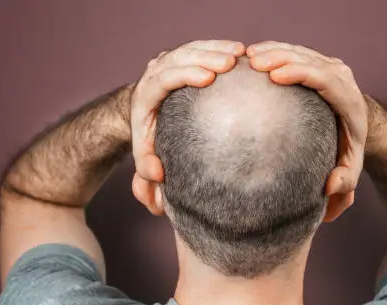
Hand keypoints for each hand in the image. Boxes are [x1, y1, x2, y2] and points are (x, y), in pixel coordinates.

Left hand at [130, 40, 244, 214]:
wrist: (145, 114)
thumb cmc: (150, 139)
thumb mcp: (145, 158)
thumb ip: (146, 171)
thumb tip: (157, 174)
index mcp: (146, 95)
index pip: (164, 78)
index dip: (185, 74)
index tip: (208, 77)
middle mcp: (155, 72)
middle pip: (179, 57)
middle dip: (206, 56)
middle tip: (231, 62)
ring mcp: (169, 61)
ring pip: (192, 48)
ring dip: (217, 48)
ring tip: (241, 54)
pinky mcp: (182, 56)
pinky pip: (201, 47)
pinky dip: (220, 47)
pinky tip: (241, 52)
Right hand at [247, 41, 367, 205]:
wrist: (359, 126)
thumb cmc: (347, 150)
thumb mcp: (349, 170)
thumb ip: (344, 183)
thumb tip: (329, 186)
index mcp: (349, 102)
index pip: (325, 81)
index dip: (301, 74)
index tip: (275, 75)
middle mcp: (342, 79)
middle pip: (311, 61)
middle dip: (281, 57)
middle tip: (253, 62)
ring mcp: (331, 67)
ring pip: (301, 52)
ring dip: (274, 50)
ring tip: (247, 55)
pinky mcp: (320, 62)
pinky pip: (296, 51)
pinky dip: (275, 49)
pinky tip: (252, 53)